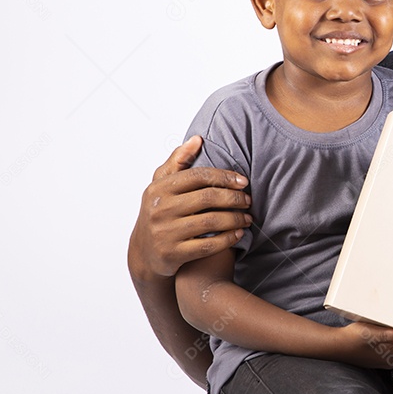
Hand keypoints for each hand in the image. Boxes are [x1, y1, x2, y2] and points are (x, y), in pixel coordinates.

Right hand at [128, 135, 251, 279]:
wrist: (143, 253)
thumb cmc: (159, 212)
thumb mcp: (161, 185)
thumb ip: (178, 161)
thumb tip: (197, 139)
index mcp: (160, 188)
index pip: (199, 176)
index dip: (224, 177)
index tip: (243, 181)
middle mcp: (160, 209)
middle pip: (207, 198)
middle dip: (234, 198)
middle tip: (248, 200)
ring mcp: (165, 233)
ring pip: (210, 222)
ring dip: (234, 219)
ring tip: (247, 218)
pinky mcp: (172, 254)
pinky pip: (207, 245)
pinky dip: (227, 239)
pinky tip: (238, 234)